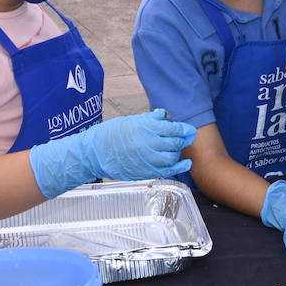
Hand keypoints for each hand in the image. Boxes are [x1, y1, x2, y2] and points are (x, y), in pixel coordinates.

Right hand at [27, 109, 195, 197]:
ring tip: (177, 149)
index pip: (173, 129)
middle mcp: (149, 143)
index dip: (184, 130)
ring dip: (178, 152)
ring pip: (172, 157)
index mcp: (146, 128)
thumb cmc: (111, 133)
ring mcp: (147, 158)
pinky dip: (178, 167)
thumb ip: (150, 119)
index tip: (189, 130)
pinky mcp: (145, 171)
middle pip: (175, 143)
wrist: (95, 152)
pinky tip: (185, 163)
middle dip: (183, 140)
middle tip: (187, 138)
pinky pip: (166, 170)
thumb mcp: (131, 120)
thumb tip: (164, 115)